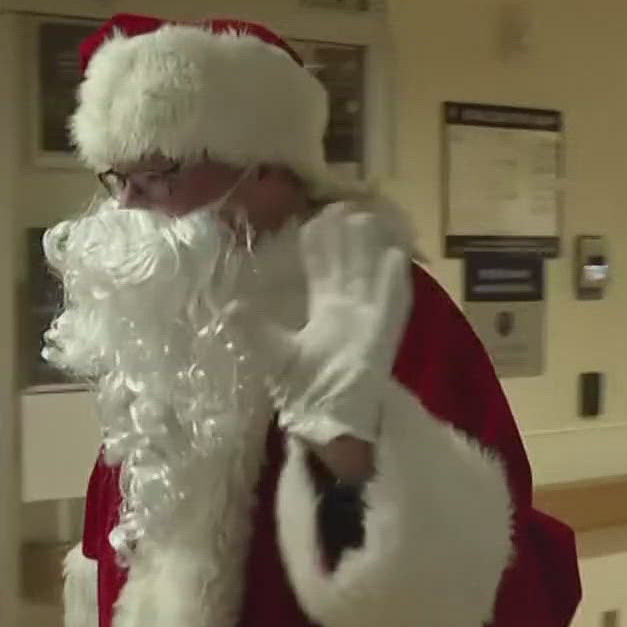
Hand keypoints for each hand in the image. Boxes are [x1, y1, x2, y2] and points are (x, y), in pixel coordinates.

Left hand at [266, 204, 411, 447]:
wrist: (328, 422)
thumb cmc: (304, 390)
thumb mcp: (273, 354)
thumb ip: (254, 330)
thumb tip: (229, 306)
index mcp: (326, 313)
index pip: (325, 271)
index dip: (323, 245)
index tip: (315, 219)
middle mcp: (350, 311)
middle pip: (351, 265)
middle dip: (348, 236)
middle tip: (343, 204)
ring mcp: (371, 320)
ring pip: (373, 275)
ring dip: (372, 248)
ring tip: (368, 216)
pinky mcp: (386, 334)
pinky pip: (395, 302)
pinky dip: (395, 280)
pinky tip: (396, 255)